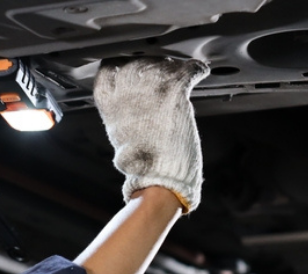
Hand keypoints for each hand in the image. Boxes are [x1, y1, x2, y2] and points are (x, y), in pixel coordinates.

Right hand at [94, 57, 209, 212]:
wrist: (156, 178)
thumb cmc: (140, 162)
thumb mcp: (120, 131)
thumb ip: (122, 109)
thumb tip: (130, 94)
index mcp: (108, 102)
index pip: (110, 68)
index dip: (124, 65)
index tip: (135, 71)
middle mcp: (126, 91)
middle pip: (138, 60)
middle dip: (152, 64)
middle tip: (162, 73)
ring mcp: (149, 90)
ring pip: (163, 62)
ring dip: (174, 67)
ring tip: (179, 75)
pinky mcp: (173, 93)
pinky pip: (188, 69)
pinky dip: (196, 70)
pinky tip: (199, 72)